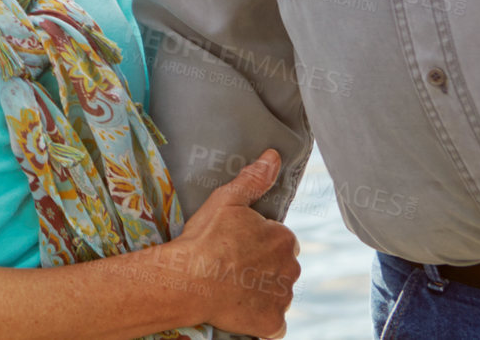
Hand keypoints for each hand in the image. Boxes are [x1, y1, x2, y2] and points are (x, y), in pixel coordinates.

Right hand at [159, 149, 299, 338]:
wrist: (188, 279)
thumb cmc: (205, 237)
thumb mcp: (227, 199)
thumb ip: (254, 179)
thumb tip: (275, 156)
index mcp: (284, 239)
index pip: (280, 240)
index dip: (257, 242)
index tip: (236, 245)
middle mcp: (290, 269)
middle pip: (281, 268)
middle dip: (263, 267)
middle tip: (232, 265)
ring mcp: (282, 299)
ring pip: (277, 294)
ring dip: (262, 292)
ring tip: (232, 286)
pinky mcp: (272, 323)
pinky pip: (274, 323)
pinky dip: (262, 319)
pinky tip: (241, 309)